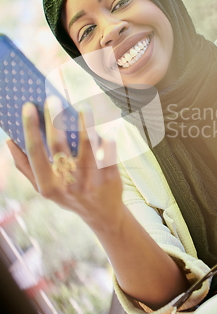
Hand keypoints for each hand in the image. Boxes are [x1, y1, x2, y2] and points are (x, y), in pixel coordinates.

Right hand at [7, 97, 123, 231]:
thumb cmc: (69, 194)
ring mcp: (90, 182)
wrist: (102, 215)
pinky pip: (108, 152)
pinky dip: (106, 138)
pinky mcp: (110, 178)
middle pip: (59, 146)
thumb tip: (9, 141)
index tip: (28, 106)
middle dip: (54, 119)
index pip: (35, 152)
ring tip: (83, 107)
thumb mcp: (44, 189)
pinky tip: (104, 129)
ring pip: (88, 145)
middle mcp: (67, 184)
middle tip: (52, 99)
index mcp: (47, 185)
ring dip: (85, 123)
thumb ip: (26, 167)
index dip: (30, 128)